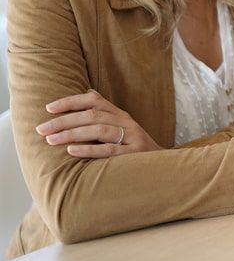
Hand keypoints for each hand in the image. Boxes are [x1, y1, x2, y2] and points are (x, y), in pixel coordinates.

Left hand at [36, 89, 162, 156]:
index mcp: (121, 115)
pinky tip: (71, 151)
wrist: (164, 168)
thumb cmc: (135, 150)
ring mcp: (133, 137)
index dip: (71, 102)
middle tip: (41, 129)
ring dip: (72, 133)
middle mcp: (127, 123)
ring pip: (99, 130)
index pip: (94, 101)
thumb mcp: (122, 129)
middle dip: (63, 121)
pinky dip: (88, 149)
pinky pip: (109, 150)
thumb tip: (87, 93)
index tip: (48, 108)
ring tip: (51, 139)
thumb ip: (106, 114)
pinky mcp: (135, 154)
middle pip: (92, 115)